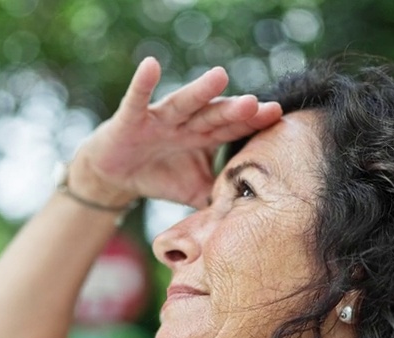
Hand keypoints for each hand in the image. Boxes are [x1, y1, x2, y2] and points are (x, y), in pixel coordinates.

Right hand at [69, 58, 282, 209]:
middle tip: (254, 104)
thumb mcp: (193, 191)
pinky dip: (143, 82)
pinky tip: (151, 64)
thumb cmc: (160, 177)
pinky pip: (138, 99)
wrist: (117, 175)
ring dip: (200, 91)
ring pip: (183, 103)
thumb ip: (219, 198)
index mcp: (205, 137)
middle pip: (214, 115)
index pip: (233, 129)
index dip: (253, 122)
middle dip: (233, 110)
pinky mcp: (132, 118)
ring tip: (219, 76)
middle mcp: (187, 123)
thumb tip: (248, 217)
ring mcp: (160, 118)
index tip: (276, 114)